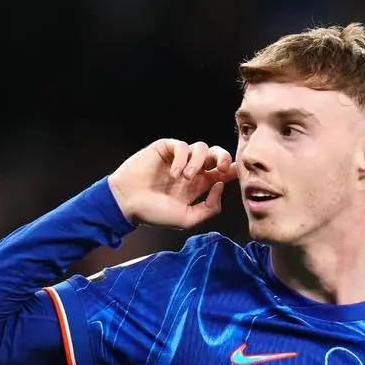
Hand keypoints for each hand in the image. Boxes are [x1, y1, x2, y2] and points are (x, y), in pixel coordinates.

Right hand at [108, 138, 236, 228]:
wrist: (127, 203)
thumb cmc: (155, 213)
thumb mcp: (187, 219)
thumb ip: (209, 208)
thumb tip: (220, 186)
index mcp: (198, 185)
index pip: (221, 172)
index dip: (232, 169)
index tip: (237, 171)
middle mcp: (191, 170)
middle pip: (216, 154)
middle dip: (224, 157)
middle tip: (222, 167)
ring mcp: (178, 158)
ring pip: (201, 148)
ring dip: (197, 162)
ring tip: (185, 177)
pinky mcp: (165, 148)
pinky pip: (181, 146)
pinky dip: (181, 158)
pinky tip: (174, 173)